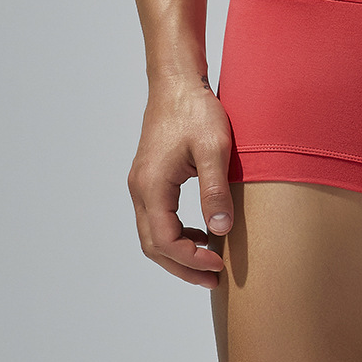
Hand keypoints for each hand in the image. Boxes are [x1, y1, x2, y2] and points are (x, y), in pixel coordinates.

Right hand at [127, 73, 233, 287]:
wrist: (177, 83)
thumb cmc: (196, 111)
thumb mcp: (214, 149)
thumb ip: (215, 190)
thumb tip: (220, 230)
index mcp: (152, 186)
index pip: (164, 241)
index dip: (191, 259)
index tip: (220, 264)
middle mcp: (140, 189)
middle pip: (153, 245)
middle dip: (183, 266)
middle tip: (215, 279)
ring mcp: (142, 183)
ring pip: (152, 233)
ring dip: (179, 252)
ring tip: (211, 261)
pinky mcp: (150, 177)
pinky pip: (157, 217)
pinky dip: (177, 233)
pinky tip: (203, 231)